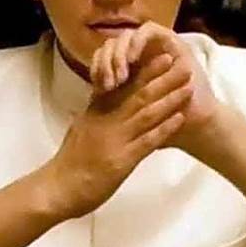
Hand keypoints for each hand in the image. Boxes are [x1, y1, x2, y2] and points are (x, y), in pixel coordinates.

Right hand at [47, 52, 191, 219]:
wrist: (57, 188)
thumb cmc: (68, 162)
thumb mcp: (79, 128)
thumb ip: (94, 113)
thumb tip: (101, 97)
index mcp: (96, 112)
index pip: (122, 86)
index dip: (143, 71)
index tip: (159, 58)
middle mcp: (107, 120)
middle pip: (138, 94)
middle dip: (161, 77)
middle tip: (180, 63)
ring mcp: (115, 139)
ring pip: (146, 113)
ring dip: (169, 98)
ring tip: (188, 85)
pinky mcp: (121, 160)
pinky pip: (147, 141)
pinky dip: (164, 129)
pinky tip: (180, 118)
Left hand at [90, 21, 221, 154]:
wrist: (192, 126)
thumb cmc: (160, 124)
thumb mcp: (129, 112)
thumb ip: (110, 102)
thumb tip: (85, 101)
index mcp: (126, 69)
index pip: (102, 58)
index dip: (96, 69)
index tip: (96, 89)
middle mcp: (139, 54)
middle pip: (112, 44)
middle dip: (106, 62)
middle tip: (107, 82)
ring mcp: (154, 45)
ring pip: (127, 35)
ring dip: (120, 53)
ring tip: (120, 74)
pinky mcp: (170, 39)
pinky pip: (148, 30)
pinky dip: (137, 42)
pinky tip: (133, 59)